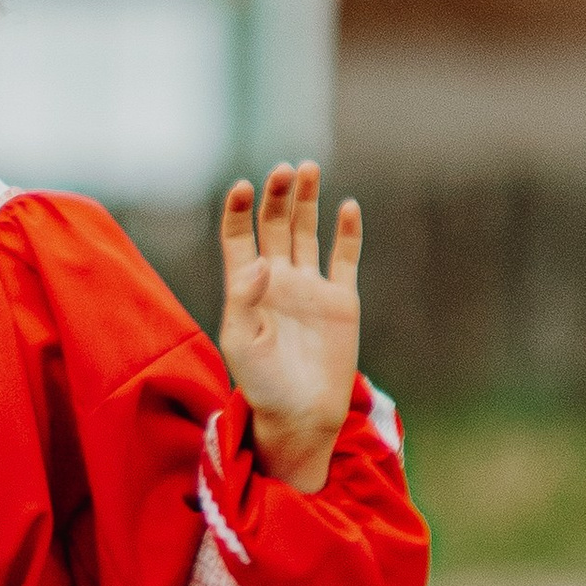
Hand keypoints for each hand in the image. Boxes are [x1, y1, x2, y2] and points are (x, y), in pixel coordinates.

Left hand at [217, 163, 359, 496]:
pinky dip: (347, 232)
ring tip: (307, 169)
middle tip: (283, 170)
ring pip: (307, 232)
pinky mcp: (341, 300)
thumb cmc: (261, 384)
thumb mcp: (241, 342)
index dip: (238, 210)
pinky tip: (346, 206)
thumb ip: (244, 298)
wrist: (301, 415)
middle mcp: (277, 281)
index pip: (238, 238)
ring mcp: (310, 288)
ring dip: (307, 201)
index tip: (241, 187)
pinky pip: (345, 258)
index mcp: (245, 288)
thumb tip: (262, 261)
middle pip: (274, 226)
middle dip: (278, 196)